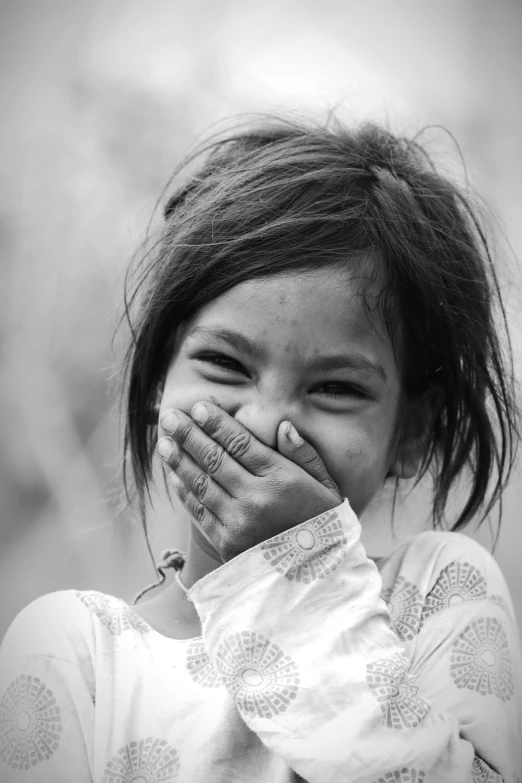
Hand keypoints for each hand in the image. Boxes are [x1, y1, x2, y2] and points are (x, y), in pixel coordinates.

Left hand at [157, 401, 341, 561]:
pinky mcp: (226, 544)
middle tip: (170, 416)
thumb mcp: (327, 487)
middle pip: (214, 458)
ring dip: (178, 460)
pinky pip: (198, 511)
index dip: (216, 423)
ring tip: (164, 441)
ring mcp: (238, 523)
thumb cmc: (324, 527)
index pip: (240, 443)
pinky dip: (183, 491)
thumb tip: (282, 426)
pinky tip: (173, 475)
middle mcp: (256, 498)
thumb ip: (305, 455)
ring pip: (201, 483)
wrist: (319, 580)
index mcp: (281, 479)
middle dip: (189, 434)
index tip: (199, 406)